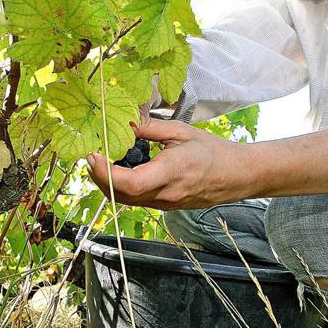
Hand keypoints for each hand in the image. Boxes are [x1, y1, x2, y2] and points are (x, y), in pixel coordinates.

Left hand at [86, 118, 258, 209]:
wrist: (237, 176)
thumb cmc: (214, 152)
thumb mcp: (181, 131)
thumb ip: (149, 128)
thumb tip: (122, 121)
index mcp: (172, 172)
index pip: (130, 182)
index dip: (105, 172)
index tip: (93, 155)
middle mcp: (165, 194)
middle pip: (120, 195)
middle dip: (98, 177)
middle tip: (90, 155)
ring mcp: (164, 204)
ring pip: (125, 200)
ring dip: (107, 183)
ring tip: (99, 161)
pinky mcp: (164, 206)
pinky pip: (135, 200)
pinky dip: (120, 187)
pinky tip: (117, 170)